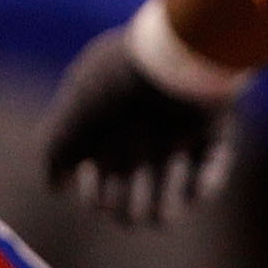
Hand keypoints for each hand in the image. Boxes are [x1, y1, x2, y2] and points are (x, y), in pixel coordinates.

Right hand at [43, 26, 235, 225]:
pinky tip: (194, 189)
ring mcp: (179, 131)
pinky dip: (204, 185)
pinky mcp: (212, 128)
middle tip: (134, 210)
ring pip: (174, 184)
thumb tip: (55, 186)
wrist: (173, 57)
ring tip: (163, 204)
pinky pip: (212, 167)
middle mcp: (141, 131)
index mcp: (108, 127)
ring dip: (168, 200)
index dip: (97, 195)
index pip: (101, 177)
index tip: (99, 196)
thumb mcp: (73, 117)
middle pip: (137, 188)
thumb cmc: (117, 88)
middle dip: (133, 207)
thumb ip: (55, 151)